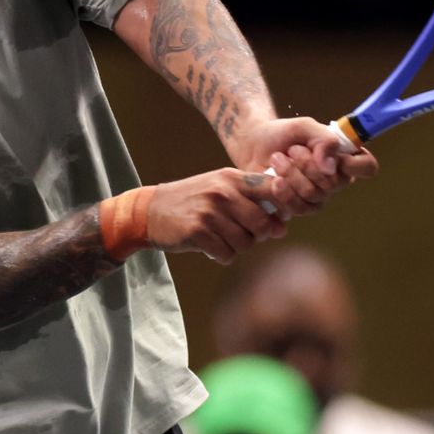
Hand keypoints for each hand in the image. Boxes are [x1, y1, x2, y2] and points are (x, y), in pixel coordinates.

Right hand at [147, 168, 287, 263]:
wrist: (151, 210)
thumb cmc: (194, 201)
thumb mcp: (220, 188)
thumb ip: (252, 202)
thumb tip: (282, 227)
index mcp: (232, 178)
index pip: (273, 189)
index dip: (283, 207)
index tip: (278, 218)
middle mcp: (223, 192)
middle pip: (263, 224)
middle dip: (258, 235)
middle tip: (243, 233)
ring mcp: (210, 212)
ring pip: (246, 243)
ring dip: (238, 247)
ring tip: (223, 238)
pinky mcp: (198, 232)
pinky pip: (227, 254)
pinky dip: (222, 255)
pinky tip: (211, 246)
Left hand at [228, 117, 380, 216]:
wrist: (253, 145)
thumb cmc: (283, 134)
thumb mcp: (304, 127)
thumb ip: (323, 139)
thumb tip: (330, 166)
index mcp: (343, 158)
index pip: (367, 167)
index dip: (355, 165)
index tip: (337, 157)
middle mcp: (334, 180)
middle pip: (334, 183)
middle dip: (307, 164)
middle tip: (292, 150)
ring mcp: (318, 198)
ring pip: (313, 195)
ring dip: (292, 174)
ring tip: (277, 159)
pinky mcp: (298, 208)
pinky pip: (298, 208)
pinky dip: (283, 191)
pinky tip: (274, 179)